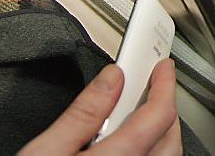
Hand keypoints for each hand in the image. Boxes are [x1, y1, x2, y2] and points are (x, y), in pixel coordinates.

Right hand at [19, 59, 180, 154]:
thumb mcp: (44, 152)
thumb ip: (81, 114)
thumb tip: (111, 79)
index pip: (159, 116)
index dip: (165, 85)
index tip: (161, 67)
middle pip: (170, 138)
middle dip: (164, 108)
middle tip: (149, 87)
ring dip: (162, 134)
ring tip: (140, 115)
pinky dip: (154, 155)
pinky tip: (135, 148)